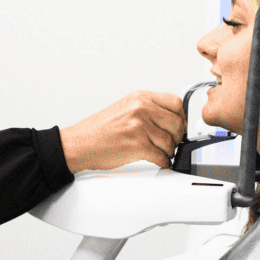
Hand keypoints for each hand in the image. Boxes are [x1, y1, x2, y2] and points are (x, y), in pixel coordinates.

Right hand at [59, 91, 185, 172]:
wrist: (79, 143)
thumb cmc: (97, 129)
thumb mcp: (124, 108)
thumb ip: (146, 109)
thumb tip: (168, 120)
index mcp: (140, 97)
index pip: (175, 102)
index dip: (180, 117)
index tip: (178, 125)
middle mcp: (141, 108)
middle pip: (177, 123)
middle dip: (176, 137)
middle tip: (171, 142)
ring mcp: (140, 126)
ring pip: (170, 142)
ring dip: (168, 151)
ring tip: (161, 153)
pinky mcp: (138, 145)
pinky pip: (161, 156)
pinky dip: (163, 161)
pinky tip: (158, 160)